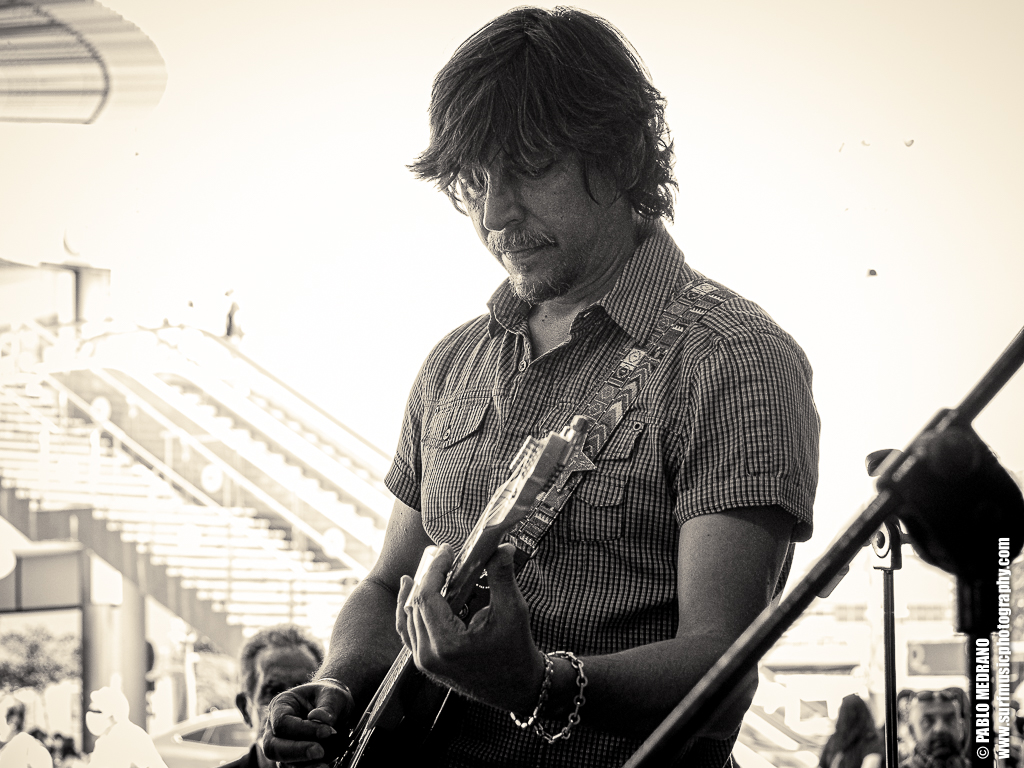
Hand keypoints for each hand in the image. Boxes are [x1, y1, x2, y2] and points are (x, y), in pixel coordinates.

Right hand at [262, 681, 352, 765]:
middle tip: (320, 751)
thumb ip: (327, 706)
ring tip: (324, 765)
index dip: (302, 729)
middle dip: (296, 751)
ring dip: (303, 766)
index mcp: (281, 705)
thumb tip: (318, 718)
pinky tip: (323, 767)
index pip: (282, 722)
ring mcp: (281, 746)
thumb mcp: (333, 695)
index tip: (327, 731)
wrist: (336, 709)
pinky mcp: (292, 760)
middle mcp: (274, 728)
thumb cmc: (330, 697)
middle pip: (273, 746)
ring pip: (282, 762)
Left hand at [396, 542, 544, 712]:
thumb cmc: (517, 652)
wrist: (517, 687)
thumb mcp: (513, 610)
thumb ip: (502, 576)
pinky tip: (411, 592)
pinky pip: (409, 632)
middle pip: (416, 605)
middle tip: (444, 557)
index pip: (427, 596)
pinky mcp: (426, 664)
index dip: (435, 569)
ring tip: (428, 569)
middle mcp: (429, 655)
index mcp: (447, 644)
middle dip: (429, 576)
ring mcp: (424, 662)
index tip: (447, 551)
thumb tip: (501, 546)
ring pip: (408, 617)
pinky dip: (409, 610)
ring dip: (418, 591)